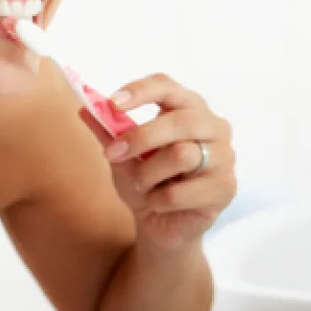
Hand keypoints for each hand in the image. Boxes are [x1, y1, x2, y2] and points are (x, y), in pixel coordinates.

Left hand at [80, 74, 236, 248]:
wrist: (160, 224)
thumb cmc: (145, 182)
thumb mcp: (122, 156)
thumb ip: (108, 132)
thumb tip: (85, 108)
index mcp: (189, 108)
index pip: (168, 86)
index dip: (140, 91)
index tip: (112, 103)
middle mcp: (214, 127)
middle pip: (181, 121)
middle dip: (141, 137)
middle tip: (113, 153)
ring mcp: (225, 158)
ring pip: (182, 155)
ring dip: (148, 174)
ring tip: (142, 184)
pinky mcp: (225, 189)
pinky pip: (180, 193)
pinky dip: (157, 201)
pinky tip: (158, 203)